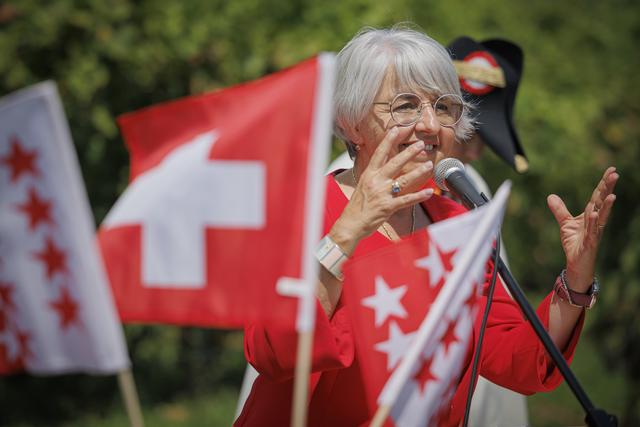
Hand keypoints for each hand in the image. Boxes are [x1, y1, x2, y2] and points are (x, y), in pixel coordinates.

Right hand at [330, 126, 433, 253]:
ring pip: (404, 180)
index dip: (388, 141)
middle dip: (409, 152)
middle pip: (394, 163)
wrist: (350, 224)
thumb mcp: (362, 186)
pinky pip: (406, 200)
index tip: (396, 129)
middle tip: (421, 144)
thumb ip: (374, 177)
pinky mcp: (388, 207)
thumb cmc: (356, 207)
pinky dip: (419, 196)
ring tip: (429, 164)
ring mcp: (382, 194)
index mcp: (368, 175)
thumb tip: (385, 169)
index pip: (379, 153)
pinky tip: (429, 192)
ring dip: (418, 172)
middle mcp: (376, 182)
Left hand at [547, 167, 618, 290]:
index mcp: (590, 214)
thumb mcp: (565, 223)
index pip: (598, 196)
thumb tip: (550, 196)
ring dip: (606, 205)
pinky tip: (594, 214)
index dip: (604, 183)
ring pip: (601, 216)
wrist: (576, 262)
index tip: (611, 169)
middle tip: (615, 174)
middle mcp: (595, 221)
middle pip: (602, 202)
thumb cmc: (575, 243)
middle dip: (608, 188)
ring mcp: (594, 231)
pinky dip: (593, 222)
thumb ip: (559, 210)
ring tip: (611, 194)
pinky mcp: (590, 242)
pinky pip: (592, 231)